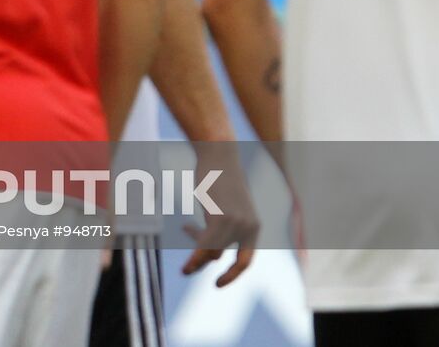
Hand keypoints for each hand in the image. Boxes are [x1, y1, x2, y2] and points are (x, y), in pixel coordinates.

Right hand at [181, 146, 258, 286]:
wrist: (218, 155)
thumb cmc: (218, 178)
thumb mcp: (222, 206)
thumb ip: (219, 226)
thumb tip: (207, 250)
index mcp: (254, 226)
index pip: (245, 259)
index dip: (233, 274)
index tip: (218, 283)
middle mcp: (249, 227)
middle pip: (221, 255)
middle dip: (202, 261)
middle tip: (188, 270)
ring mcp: (236, 223)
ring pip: (212, 253)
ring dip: (196, 262)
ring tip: (184, 268)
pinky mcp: (221, 218)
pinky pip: (205, 246)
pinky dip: (195, 259)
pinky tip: (185, 266)